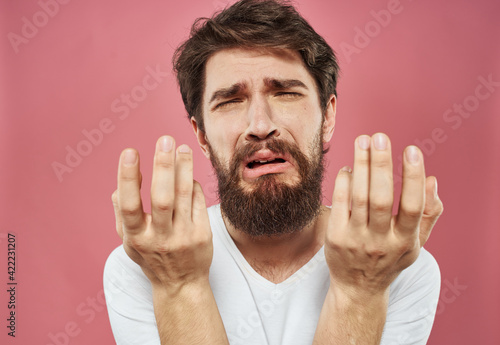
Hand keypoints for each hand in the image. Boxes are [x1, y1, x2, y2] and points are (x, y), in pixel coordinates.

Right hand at [111, 136, 212, 289]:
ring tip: (182, 148)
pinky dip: (192, 183)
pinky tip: (188, 173)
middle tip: (165, 140)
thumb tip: (120, 183)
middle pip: (162, 198)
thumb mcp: (129, 240)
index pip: (129, 205)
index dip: (128, 178)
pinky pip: (197, 200)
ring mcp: (183, 236)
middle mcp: (160, 237)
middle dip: (163, 166)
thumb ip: (122, 212)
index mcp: (136, 237)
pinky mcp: (202, 234)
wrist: (180, 283)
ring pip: (184, 195)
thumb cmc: (151, 255)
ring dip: (184, 167)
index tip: (130, 151)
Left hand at [325, 133, 442, 298]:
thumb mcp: (415, 243)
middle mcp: (381, 241)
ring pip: (358, 197)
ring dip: (360, 166)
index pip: (411, 205)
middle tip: (379, 137)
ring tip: (362, 141)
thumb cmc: (389, 258)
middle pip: (380, 198)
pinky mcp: (335, 237)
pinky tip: (349, 168)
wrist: (358, 287)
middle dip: (380, 165)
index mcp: (405, 241)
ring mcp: (356, 240)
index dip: (412, 177)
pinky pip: (338, 203)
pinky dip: (343, 182)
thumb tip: (432, 180)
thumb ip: (428, 214)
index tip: (411, 150)